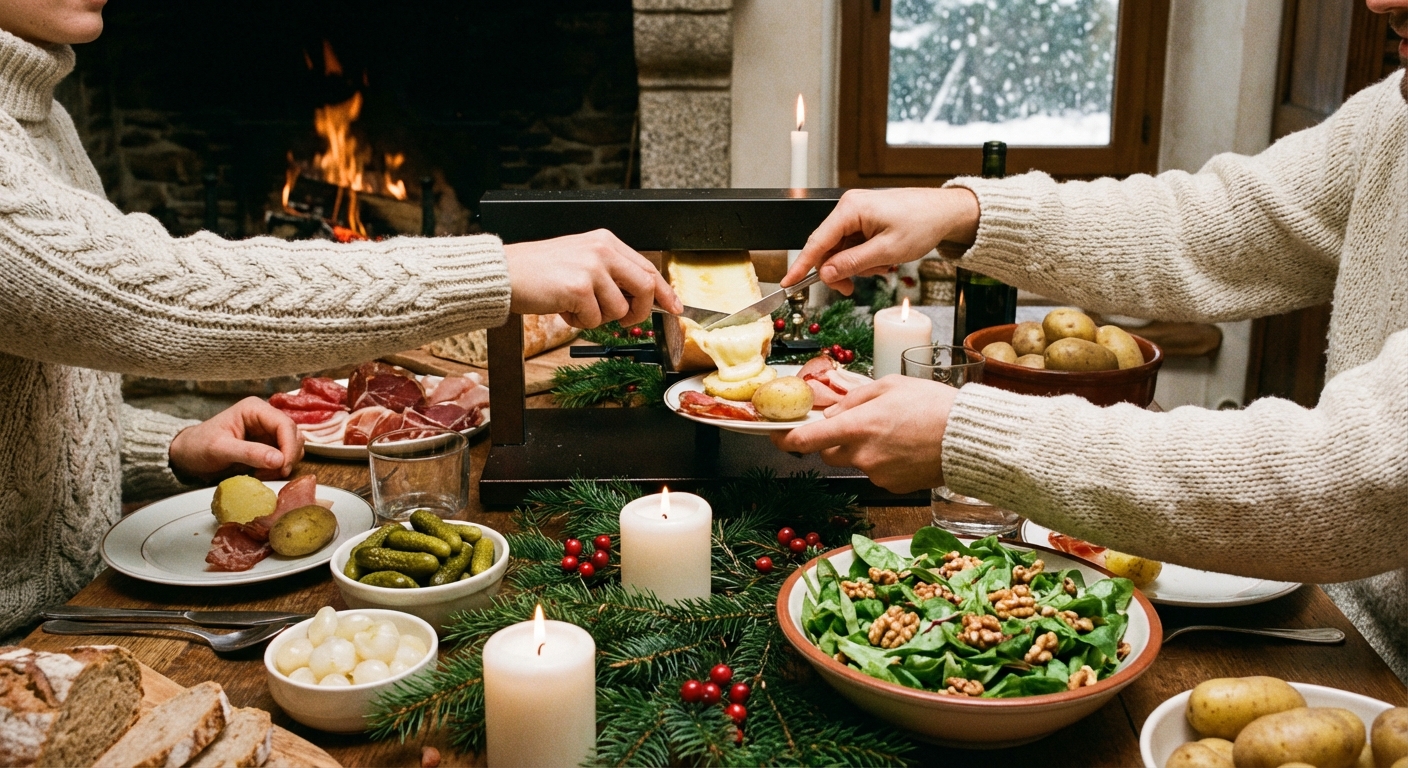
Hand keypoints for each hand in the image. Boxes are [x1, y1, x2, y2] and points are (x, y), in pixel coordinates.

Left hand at [168, 397, 302, 482]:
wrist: (187, 455)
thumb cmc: (198, 447)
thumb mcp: (220, 450)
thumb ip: (250, 453)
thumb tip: (279, 460)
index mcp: (255, 409)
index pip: (285, 424)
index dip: (289, 447)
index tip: (283, 467)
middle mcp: (265, 417)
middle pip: (294, 435)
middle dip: (287, 456)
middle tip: (274, 473)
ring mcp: (268, 432)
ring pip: (293, 446)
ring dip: (284, 463)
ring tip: (263, 474)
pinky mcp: (268, 446)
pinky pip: (285, 456)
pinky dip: (279, 467)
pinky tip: (262, 473)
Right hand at [504, 229, 680, 327]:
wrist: (504, 273)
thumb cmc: (539, 270)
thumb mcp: (581, 260)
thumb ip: (610, 272)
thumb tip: (639, 297)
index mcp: (606, 241)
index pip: (648, 268)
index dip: (665, 291)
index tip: (675, 307)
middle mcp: (602, 250)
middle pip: (645, 287)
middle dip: (639, 312)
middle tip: (623, 321)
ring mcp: (591, 268)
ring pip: (620, 310)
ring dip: (599, 319)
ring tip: (574, 307)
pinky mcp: (579, 287)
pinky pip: (595, 319)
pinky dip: (579, 322)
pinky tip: (562, 309)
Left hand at [770, 376, 958, 492]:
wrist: (970, 439)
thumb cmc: (934, 405)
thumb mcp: (890, 385)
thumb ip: (854, 399)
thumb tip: (832, 412)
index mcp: (856, 427)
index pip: (805, 439)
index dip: (784, 438)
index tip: (776, 434)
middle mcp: (861, 455)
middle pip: (828, 452)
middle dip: (834, 439)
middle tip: (858, 423)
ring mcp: (877, 474)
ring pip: (854, 462)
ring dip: (862, 449)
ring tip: (895, 432)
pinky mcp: (893, 487)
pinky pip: (876, 473)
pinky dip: (883, 462)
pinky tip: (906, 448)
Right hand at [782, 188, 980, 293]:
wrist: (946, 212)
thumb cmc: (922, 223)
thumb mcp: (886, 251)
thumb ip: (852, 263)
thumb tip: (825, 273)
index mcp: (850, 209)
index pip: (817, 242)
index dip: (801, 265)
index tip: (788, 283)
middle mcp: (849, 208)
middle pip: (827, 248)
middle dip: (838, 270)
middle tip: (849, 288)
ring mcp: (856, 214)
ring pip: (840, 250)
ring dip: (855, 266)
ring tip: (881, 267)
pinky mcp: (864, 220)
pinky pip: (853, 245)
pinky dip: (863, 259)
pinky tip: (881, 261)